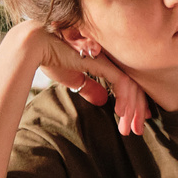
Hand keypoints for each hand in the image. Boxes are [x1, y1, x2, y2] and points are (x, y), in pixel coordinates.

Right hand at [18, 23, 151, 136]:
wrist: (38, 47)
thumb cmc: (53, 58)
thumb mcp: (74, 78)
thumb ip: (90, 88)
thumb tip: (103, 100)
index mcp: (107, 63)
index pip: (128, 84)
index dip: (134, 103)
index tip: (135, 121)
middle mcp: (112, 60)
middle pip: (135, 85)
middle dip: (138, 110)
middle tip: (137, 130)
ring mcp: (109, 59)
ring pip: (131, 85)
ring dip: (133, 109)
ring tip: (129, 127)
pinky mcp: (103, 62)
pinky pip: (121, 81)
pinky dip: (124, 98)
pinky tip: (121, 113)